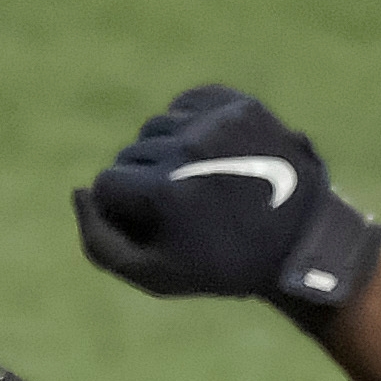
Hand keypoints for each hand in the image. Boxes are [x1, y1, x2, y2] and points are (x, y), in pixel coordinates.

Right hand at [71, 84, 380, 317]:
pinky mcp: (239, 104)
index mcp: (168, 191)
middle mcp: (190, 149)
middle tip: (185, 210)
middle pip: (130, 153)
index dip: (125, 211)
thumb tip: (78, 191)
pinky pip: (186, 103)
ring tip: (199, 182)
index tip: (156, 228)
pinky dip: (189, 127)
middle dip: (146, 182)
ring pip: (156, 127)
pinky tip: (210, 155)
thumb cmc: (222, 266)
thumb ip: (99, 242)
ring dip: (167, 154)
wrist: (302, 243)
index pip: (106, 184)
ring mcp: (217, 122)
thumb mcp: (156, 276)